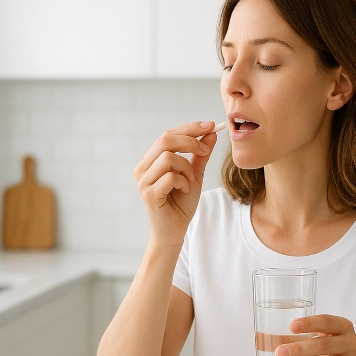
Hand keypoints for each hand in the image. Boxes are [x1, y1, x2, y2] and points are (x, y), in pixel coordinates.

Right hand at [133, 121, 218, 246]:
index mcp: (151, 160)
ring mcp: (144, 181)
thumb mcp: (194, 174)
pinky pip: (170, 177)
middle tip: (205, 150)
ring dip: (186, 167)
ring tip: (190, 181)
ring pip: (168, 157)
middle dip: (190, 141)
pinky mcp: (149, 194)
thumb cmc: (181, 203)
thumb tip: (211, 132)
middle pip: (166, 140)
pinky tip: (184, 190)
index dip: (190, 128)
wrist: (175, 230)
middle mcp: (143, 167)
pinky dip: (183, 181)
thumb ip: (200, 155)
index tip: (212, 125)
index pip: (169, 135)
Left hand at [275, 314, 355, 355]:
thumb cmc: (332, 353)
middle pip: (324, 345)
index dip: (309, 323)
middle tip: (279, 353)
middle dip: (300, 349)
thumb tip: (258, 339)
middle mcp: (352, 344)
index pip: (327, 321)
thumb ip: (290, 339)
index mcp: (343, 327)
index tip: (291, 327)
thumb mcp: (318, 340)